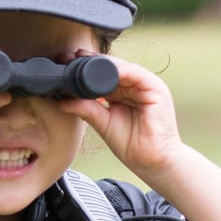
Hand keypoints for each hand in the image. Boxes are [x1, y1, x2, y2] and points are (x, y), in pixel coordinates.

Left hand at [55, 52, 186, 182]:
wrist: (150, 162)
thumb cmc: (131, 145)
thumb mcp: (102, 123)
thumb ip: (86, 109)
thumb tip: (62, 102)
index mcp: (123, 92)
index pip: (103, 75)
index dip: (85, 69)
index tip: (65, 65)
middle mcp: (135, 87)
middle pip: (112, 68)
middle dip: (91, 62)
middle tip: (70, 58)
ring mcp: (147, 87)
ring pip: (123, 67)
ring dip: (104, 64)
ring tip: (84, 61)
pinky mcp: (157, 90)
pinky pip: (138, 75)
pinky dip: (122, 71)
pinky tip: (107, 72)